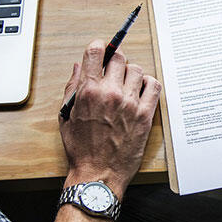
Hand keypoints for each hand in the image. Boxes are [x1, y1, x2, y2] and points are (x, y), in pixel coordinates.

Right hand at [59, 41, 161, 195]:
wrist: (98, 174)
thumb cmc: (81, 148)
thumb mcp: (66, 115)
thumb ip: (72, 87)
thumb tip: (79, 66)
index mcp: (89, 91)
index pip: (96, 52)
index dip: (99, 47)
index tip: (101, 49)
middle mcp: (111, 93)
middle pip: (119, 58)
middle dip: (115, 61)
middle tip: (113, 71)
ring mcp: (130, 103)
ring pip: (137, 70)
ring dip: (131, 74)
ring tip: (126, 86)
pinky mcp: (145, 115)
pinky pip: (154, 86)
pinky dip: (148, 84)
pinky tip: (141, 91)